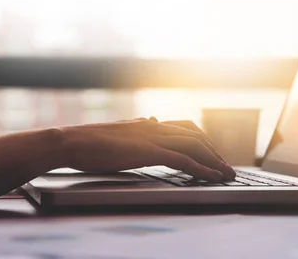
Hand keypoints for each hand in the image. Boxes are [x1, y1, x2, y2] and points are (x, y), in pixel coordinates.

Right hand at [59, 118, 235, 181]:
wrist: (71, 141)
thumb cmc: (87, 141)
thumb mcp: (118, 132)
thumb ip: (137, 128)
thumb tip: (151, 120)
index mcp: (147, 123)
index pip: (184, 127)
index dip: (202, 140)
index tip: (212, 152)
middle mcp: (154, 126)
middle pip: (195, 135)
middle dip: (213, 151)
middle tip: (225, 165)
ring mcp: (152, 137)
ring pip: (194, 145)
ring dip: (213, 160)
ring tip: (226, 173)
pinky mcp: (148, 151)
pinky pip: (183, 159)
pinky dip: (201, 168)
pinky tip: (211, 177)